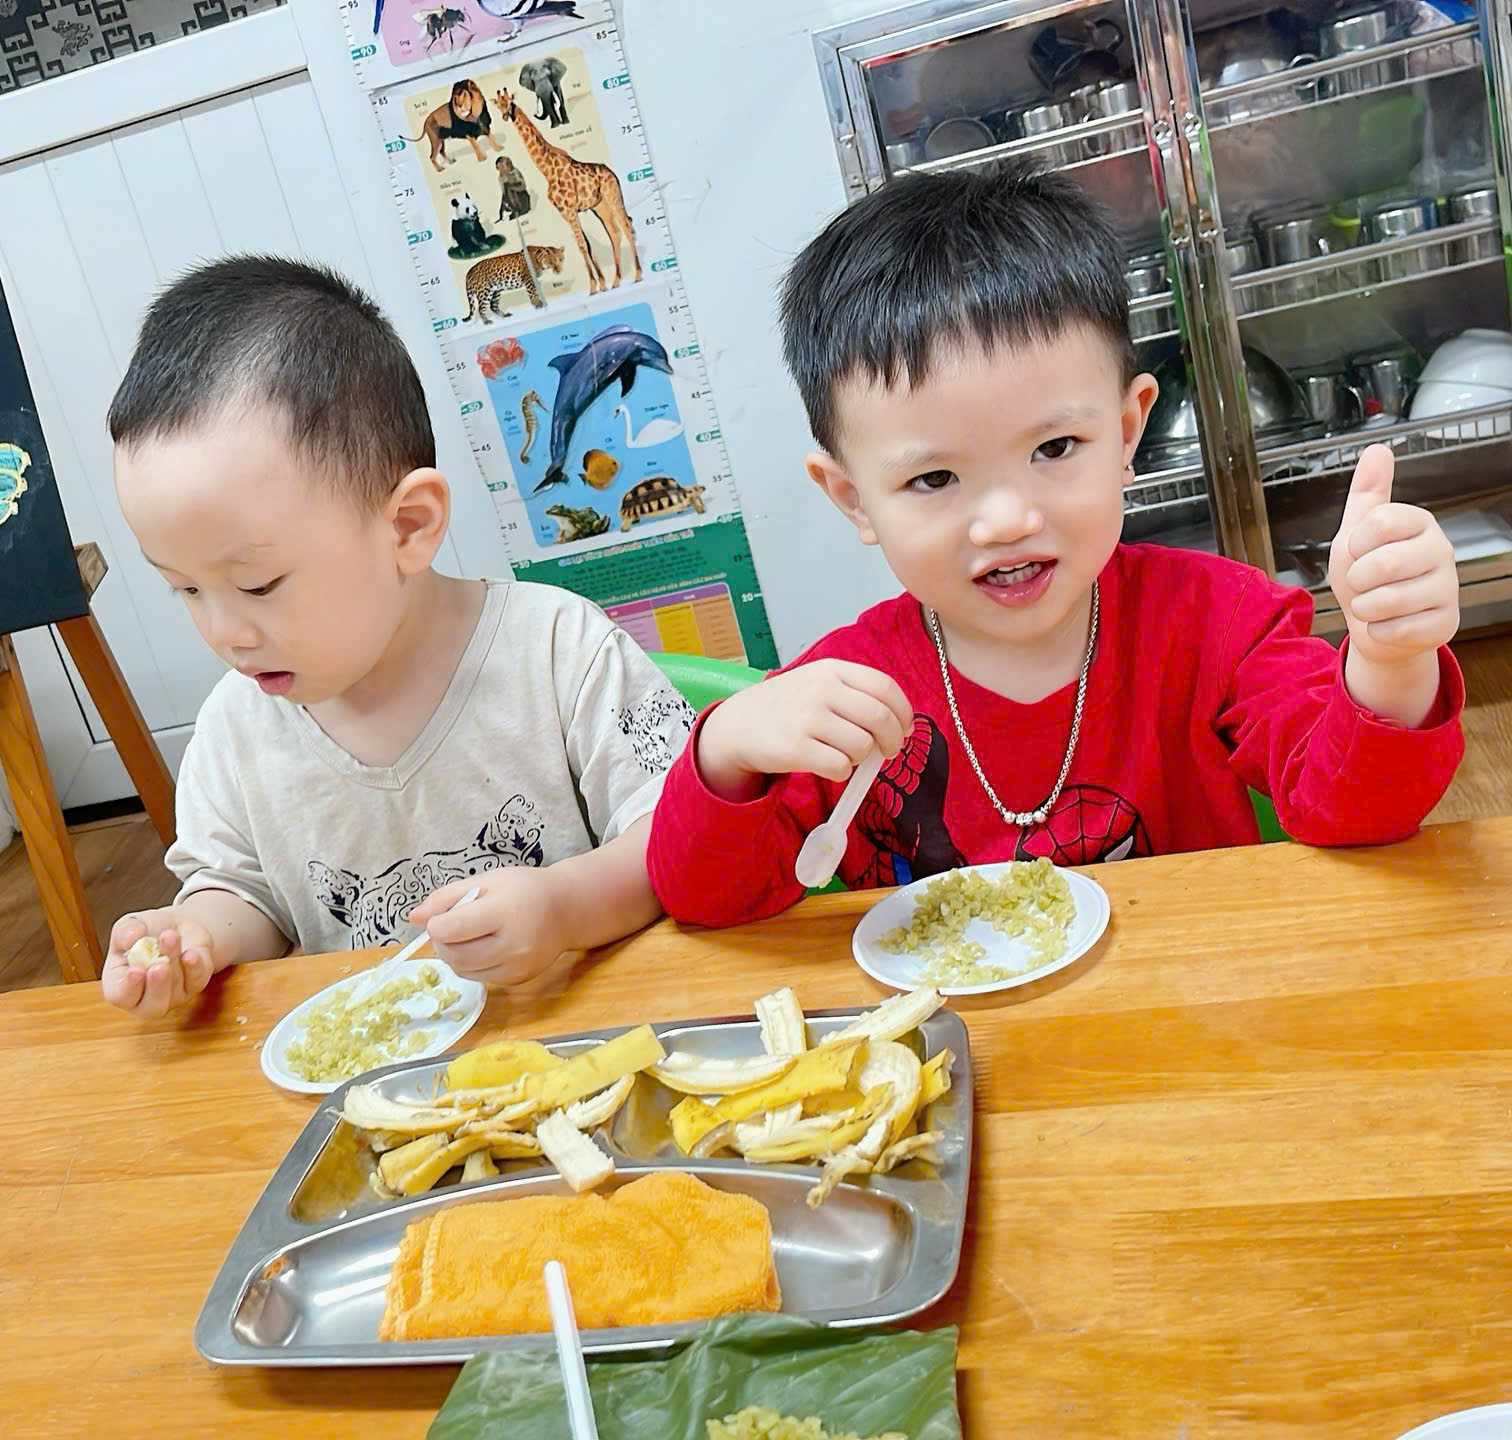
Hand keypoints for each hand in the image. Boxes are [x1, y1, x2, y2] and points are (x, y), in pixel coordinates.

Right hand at [102, 908, 215, 1017]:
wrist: (176, 926)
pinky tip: (191, 953)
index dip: (129, 987)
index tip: (136, 970)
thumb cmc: (146, 931)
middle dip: (157, 986)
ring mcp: (173, 995)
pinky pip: (197, 981)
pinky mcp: (195, 985)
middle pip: (152, 1007)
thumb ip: (125, 931)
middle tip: (160, 965)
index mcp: (120, 986)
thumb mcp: (131, 925)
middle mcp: (146, 997)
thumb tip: (131, 938)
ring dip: (174, 961)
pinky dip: (195, 966)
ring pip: (176, 989)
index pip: (121, 997)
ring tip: (170, 936)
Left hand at [409, 867, 571, 986]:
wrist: (566, 910)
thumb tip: (413, 917)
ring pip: (462, 970)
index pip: (450, 929)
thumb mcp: (486, 880)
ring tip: (468, 935)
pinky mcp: (517, 980)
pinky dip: (471, 964)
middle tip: (452, 925)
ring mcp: (516, 966)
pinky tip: (484, 946)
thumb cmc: (525, 889)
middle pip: (453, 954)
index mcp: (505, 911)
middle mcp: (513, 944)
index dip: (436, 923)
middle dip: (442, 941)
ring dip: (453, 954)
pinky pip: (478, 977)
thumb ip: (446, 897)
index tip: (443, 915)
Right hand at [696, 659, 912, 800]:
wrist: (737, 725)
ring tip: (844, 754)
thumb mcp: (817, 684)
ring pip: (863, 746)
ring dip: (862, 758)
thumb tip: (901, 724)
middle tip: (887, 752)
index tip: (905, 729)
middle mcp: (821, 689)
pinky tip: (828, 765)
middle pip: (880, 718)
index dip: (903, 712)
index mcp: (831, 669)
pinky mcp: (796, 747)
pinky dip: (842, 772)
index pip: (885, 687)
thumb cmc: (787, 707)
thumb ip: (856, 696)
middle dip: (893, 741)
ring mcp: (807, 717)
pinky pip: (840, 767)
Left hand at [1329, 444, 1458, 666]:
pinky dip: (1377, 632)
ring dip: (1364, 607)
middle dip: (1357, 579)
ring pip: (1387, 600)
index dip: (1356, 543)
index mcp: (1419, 522)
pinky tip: (1388, 624)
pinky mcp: (1445, 623)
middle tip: (1363, 582)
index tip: (1358, 550)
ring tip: (1373, 603)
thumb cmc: (1365, 577)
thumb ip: (1366, 494)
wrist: (1374, 626)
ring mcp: (1448, 588)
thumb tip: (1377, 449)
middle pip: (1382, 564)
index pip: (1380, 522)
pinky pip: (1395, 630)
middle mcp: (1441, 550)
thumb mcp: (1355, 533)